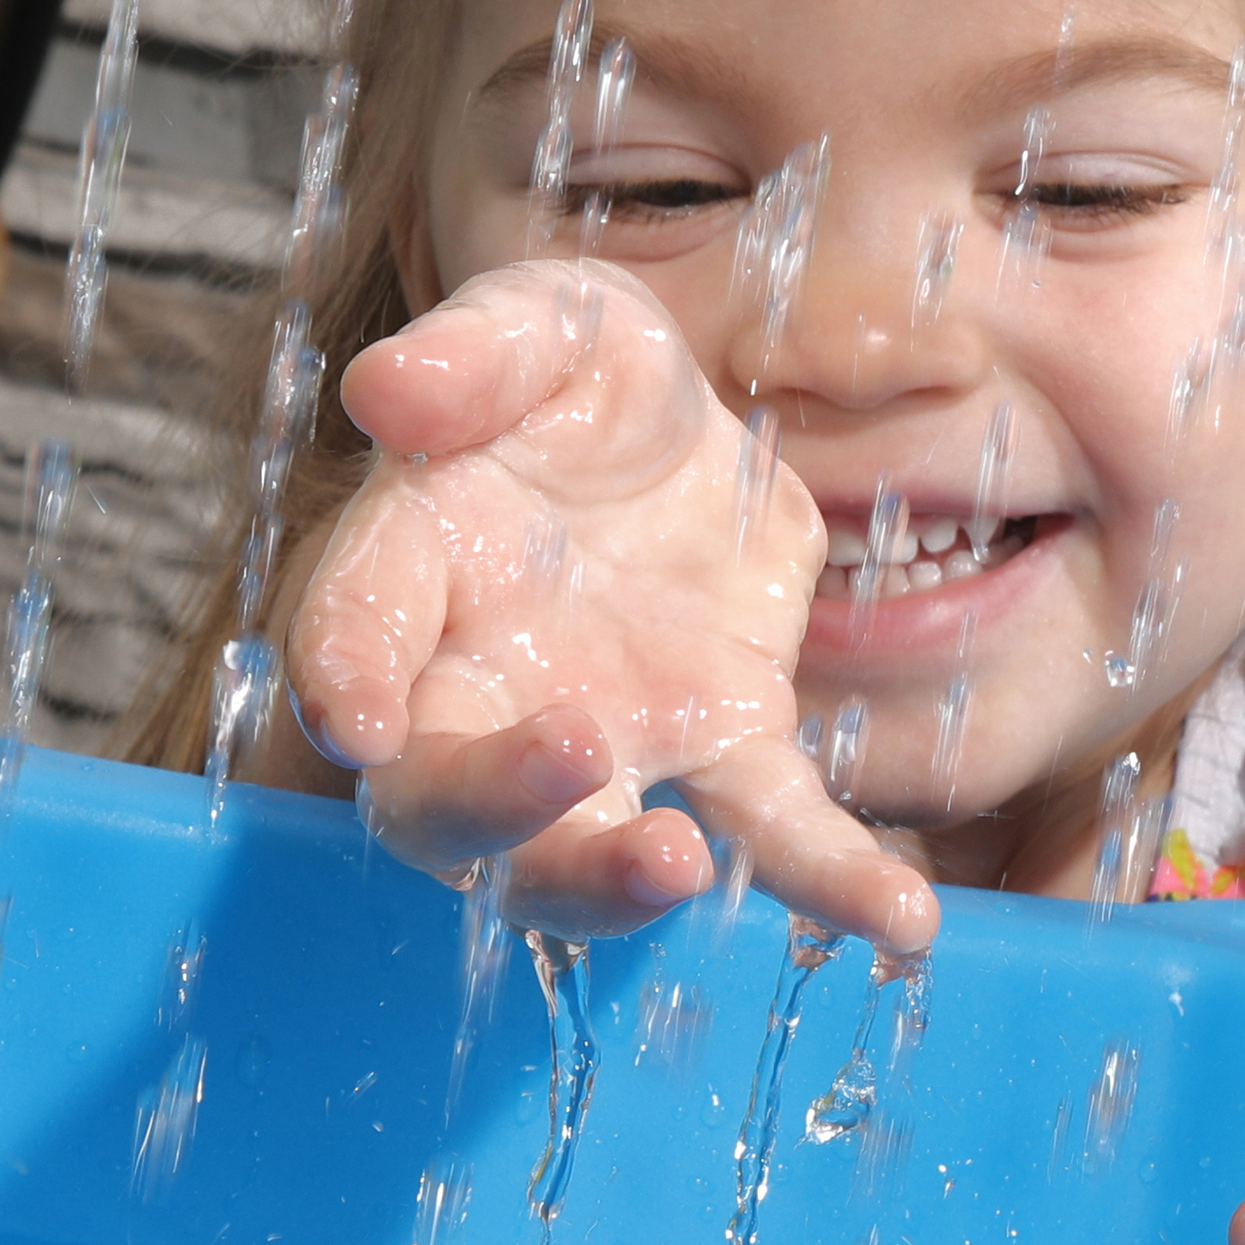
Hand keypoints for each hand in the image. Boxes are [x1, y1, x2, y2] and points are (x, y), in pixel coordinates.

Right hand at [283, 259, 936, 952]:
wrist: (690, 424)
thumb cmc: (574, 382)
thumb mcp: (539, 323)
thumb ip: (470, 353)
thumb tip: (388, 391)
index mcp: (415, 575)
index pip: (351, 639)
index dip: (341, 678)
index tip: (355, 720)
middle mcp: (487, 693)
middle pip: (443, 802)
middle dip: (491, 803)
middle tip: (571, 756)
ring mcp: (610, 742)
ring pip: (582, 857)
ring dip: (615, 883)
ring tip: (680, 867)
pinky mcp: (725, 755)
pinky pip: (773, 834)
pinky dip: (831, 881)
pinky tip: (903, 922)